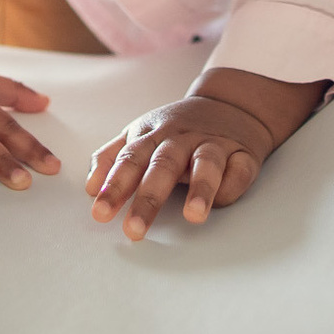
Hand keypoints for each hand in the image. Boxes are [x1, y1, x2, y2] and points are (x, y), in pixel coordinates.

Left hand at [86, 67, 326, 240]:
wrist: (230, 104)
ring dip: (200, 188)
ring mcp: (214, 145)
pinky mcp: (244, 154)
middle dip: (148, 198)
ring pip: (207, 163)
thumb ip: (112, 158)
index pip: (129, 160)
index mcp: (153, 135)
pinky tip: (222, 201)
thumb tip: (89, 188)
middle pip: (163, 166)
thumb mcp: (140, 135)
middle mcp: (182, 139)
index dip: (114, 186)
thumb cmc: (177, 129)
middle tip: (134, 230)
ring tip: (194, 216)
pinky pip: (240, 170)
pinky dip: (232, 185)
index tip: (100, 213)